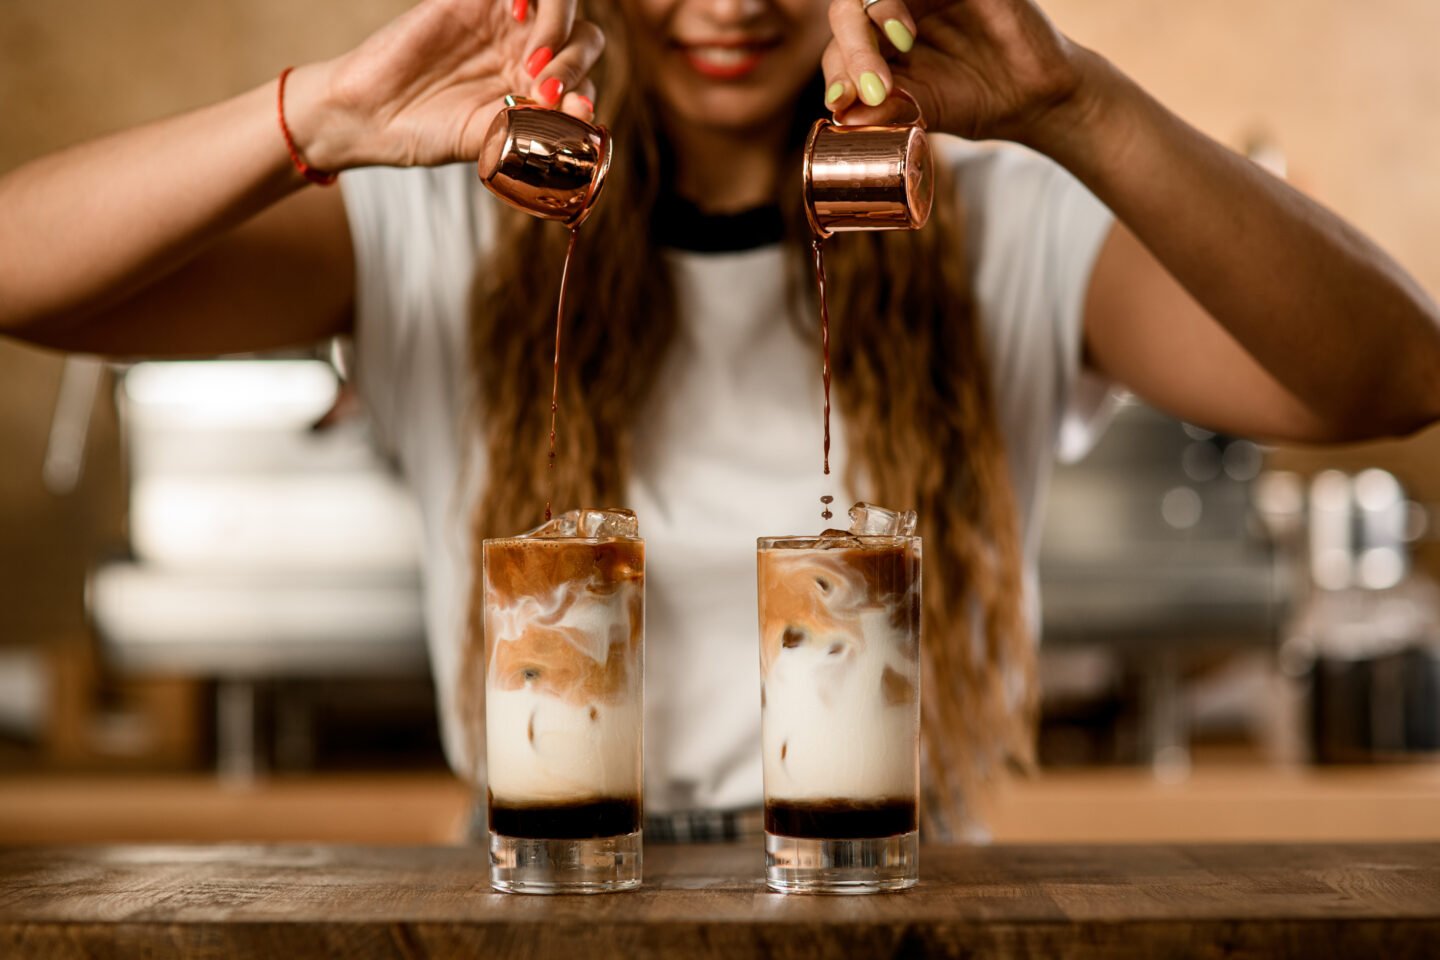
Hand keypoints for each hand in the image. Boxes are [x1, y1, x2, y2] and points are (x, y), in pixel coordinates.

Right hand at [295, 0, 604, 169]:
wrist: (371, 114)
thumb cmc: (428, 132)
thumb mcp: (490, 141)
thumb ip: (536, 128)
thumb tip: (583, 115)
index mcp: (539, 94)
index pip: (586, 84)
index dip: (586, 94)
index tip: (572, 111)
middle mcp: (530, 56)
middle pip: (583, 41)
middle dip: (573, 64)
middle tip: (543, 88)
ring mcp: (507, 26)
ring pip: (561, 7)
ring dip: (559, 27)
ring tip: (532, 59)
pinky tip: (517, 14)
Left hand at [820, 0, 1093, 146]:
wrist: (1032, 96)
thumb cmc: (973, 102)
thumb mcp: (924, 112)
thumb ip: (886, 111)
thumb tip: (843, 118)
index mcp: (875, 47)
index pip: (839, 51)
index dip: (836, 74)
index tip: (840, 103)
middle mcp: (892, 13)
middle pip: (849, 13)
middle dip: (852, 49)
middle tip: (869, 87)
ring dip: (876, 17)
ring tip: (897, 49)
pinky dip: (898, 3)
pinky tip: (906, 30)